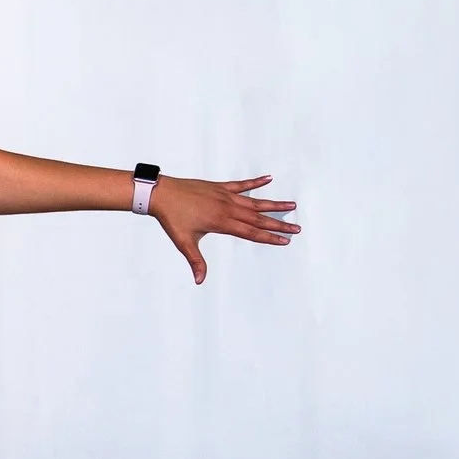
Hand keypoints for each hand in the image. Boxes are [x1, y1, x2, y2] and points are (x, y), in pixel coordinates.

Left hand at [148, 174, 297, 284]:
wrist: (161, 194)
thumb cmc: (172, 218)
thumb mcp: (184, 242)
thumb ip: (195, 261)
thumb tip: (200, 280)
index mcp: (222, 222)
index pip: (251, 232)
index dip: (269, 237)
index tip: (285, 241)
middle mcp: (227, 208)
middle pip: (259, 218)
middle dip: (279, 224)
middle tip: (297, 228)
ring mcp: (224, 195)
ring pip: (254, 201)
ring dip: (273, 204)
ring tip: (291, 204)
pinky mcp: (219, 187)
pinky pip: (241, 184)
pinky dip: (255, 182)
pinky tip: (269, 178)